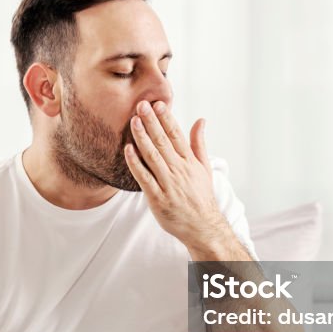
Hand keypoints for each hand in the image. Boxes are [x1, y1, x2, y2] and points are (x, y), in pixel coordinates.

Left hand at [124, 100, 229, 246]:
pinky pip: (144, 178)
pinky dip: (136, 164)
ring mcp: (168, 184)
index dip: (167, 119)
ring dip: (142, 138)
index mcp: (190, 161)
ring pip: (153, 156)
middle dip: (152, 122)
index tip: (158, 104)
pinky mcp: (157, 198)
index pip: (177, 135)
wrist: (202, 227)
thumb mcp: (204, 168)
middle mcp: (179, 170)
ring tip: (133, 121)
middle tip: (141, 105)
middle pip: (163, 142)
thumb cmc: (201, 196)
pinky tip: (128, 150)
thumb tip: (200, 120)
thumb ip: (199, 143)